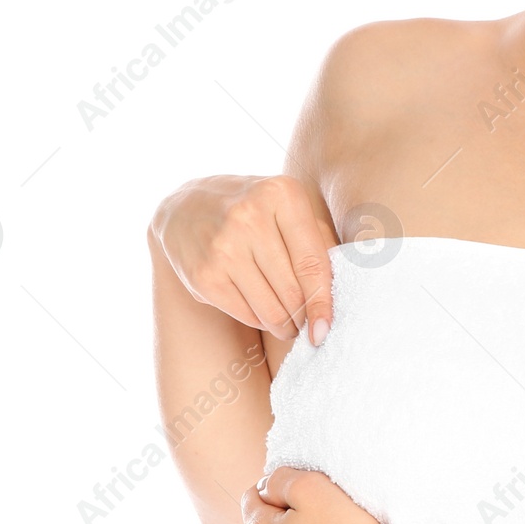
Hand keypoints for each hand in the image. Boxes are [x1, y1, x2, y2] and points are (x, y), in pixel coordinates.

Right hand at [150, 175, 337, 341]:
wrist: (185, 208)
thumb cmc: (254, 211)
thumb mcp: (288, 207)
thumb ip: (319, 239)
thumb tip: (339, 289)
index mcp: (281, 194)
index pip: (311, 262)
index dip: (323, 302)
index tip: (326, 329)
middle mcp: (250, 218)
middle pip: (292, 291)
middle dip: (305, 317)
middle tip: (310, 325)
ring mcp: (223, 247)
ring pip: (269, 309)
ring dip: (285, 326)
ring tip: (290, 325)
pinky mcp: (204, 275)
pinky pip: (245, 314)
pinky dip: (260, 321)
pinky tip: (264, 314)